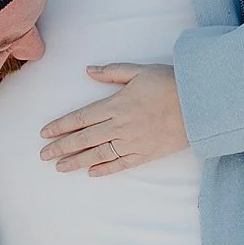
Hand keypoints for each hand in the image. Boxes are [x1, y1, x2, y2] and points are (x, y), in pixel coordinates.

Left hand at [39, 64, 185, 174]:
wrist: (200, 105)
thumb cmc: (171, 84)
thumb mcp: (139, 71)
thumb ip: (112, 72)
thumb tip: (89, 71)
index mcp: (117, 105)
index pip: (81, 118)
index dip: (60, 126)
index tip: (44, 133)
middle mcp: (121, 126)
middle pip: (84, 139)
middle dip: (61, 147)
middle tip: (43, 155)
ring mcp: (133, 142)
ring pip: (98, 155)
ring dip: (77, 162)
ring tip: (59, 167)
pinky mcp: (146, 154)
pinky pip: (121, 165)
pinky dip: (105, 170)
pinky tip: (91, 174)